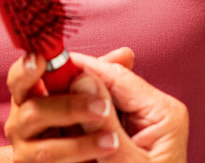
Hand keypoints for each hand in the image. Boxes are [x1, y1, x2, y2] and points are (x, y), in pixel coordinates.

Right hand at [5, 48, 186, 162]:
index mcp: (163, 112)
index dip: (80, 69)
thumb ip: (104, 124)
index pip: (117, 77)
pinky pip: (95, 120)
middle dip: (74, 86)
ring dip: (72, 107)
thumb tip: (81, 80)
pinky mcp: (122, 140)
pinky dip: (75, 124)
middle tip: (40, 87)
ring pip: (97, 100)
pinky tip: (57, 127)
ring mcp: (141, 125)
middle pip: (108, 83)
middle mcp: (154, 111)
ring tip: (47, 112)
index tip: (43, 64)